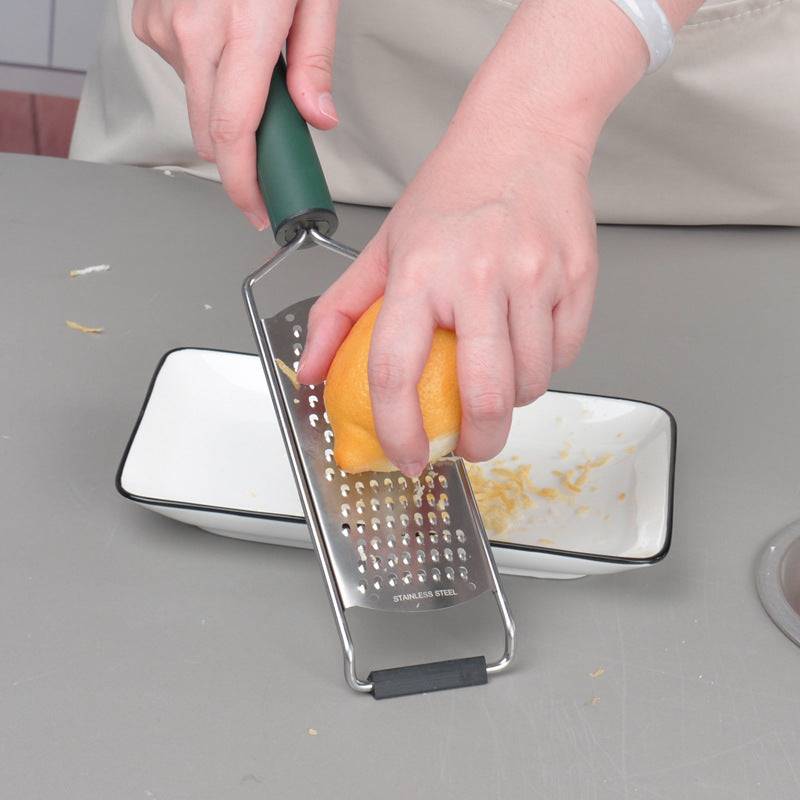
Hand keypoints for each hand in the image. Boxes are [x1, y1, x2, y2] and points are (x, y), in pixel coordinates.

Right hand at [133, 0, 339, 228]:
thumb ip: (314, 63)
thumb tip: (318, 118)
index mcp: (241, 30)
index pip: (235, 134)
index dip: (245, 184)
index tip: (256, 208)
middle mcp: (192, 31)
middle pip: (211, 134)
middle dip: (241, 153)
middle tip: (273, 142)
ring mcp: (164, 25)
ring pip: (196, 105)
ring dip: (224, 107)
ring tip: (252, 67)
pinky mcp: (148, 19)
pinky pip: (180, 73)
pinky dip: (206, 75)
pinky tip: (224, 44)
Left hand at [298, 116, 597, 474]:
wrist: (522, 135)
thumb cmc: (451, 191)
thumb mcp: (384, 246)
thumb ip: (339, 312)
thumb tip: (313, 370)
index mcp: (420, 272)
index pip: (397, 371)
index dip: (399, 431)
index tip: (408, 458)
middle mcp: (479, 275)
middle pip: (484, 395)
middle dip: (478, 444)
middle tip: (469, 448)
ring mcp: (533, 275)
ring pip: (531, 382)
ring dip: (513, 403)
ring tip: (497, 383)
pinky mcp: (576, 276)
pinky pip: (565, 354)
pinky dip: (545, 367)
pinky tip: (527, 345)